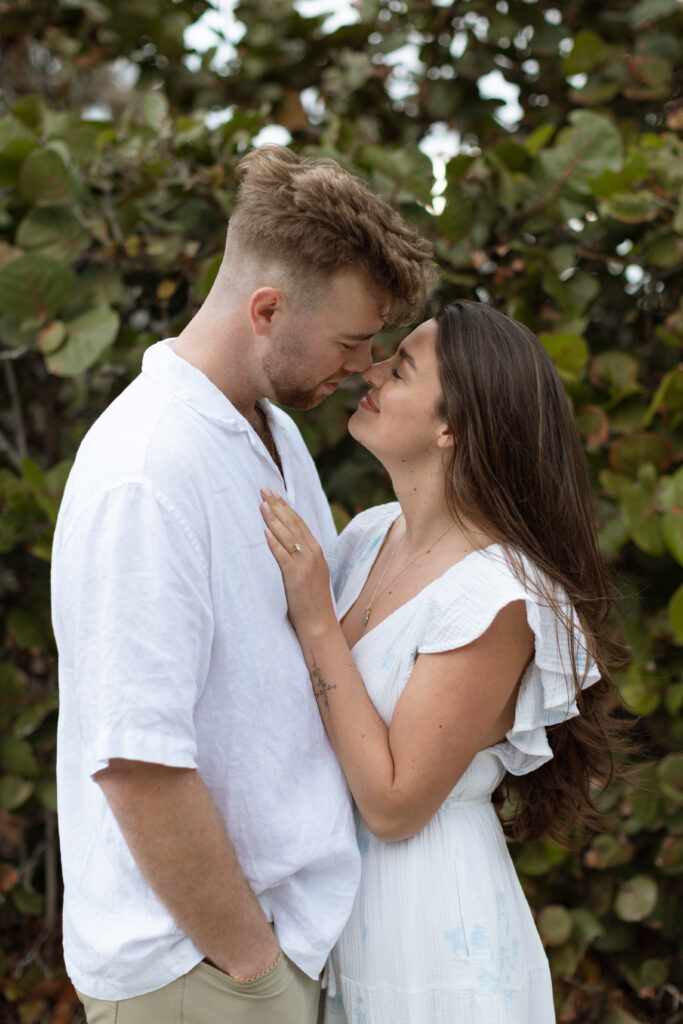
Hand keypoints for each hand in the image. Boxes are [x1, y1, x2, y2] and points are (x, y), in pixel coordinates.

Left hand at [260, 489, 335, 638]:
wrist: (320, 624)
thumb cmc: (312, 602)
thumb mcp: (311, 574)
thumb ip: (302, 557)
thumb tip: (287, 543)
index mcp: (317, 551)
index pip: (299, 523)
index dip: (286, 507)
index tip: (273, 494)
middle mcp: (313, 554)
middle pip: (293, 524)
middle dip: (278, 506)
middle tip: (264, 490)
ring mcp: (305, 565)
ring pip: (288, 536)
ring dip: (273, 519)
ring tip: (261, 505)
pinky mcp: (296, 576)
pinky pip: (283, 556)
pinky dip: (274, 543)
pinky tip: (265, 532)